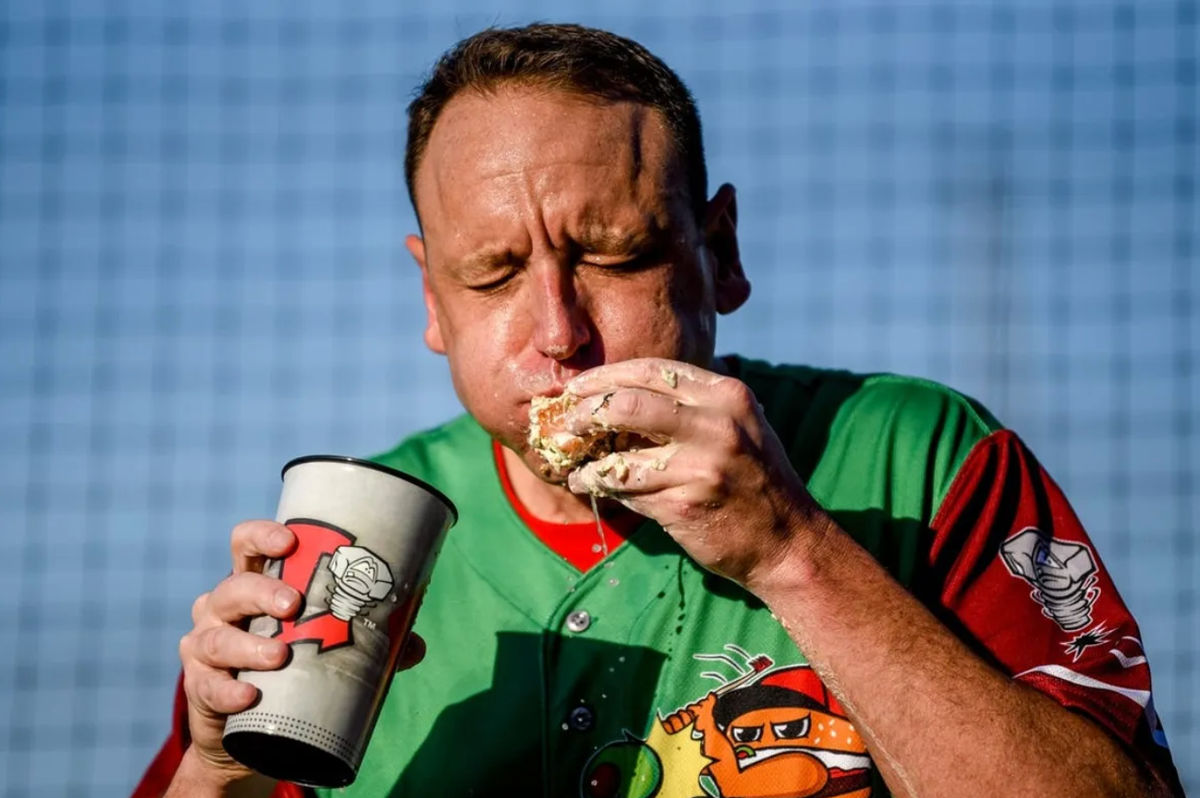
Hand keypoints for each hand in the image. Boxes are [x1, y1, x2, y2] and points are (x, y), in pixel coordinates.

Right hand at [177, 520, 426, 779]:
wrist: (250, 734)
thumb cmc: (291, 669)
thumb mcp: (326, 647)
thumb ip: (372, 643)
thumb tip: (415, 645)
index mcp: (254, 585)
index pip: (246, 546)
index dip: (261, 536)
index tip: (289, 541)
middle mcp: (223, 610)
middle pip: (233, 588)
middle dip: (262, 591)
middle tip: (293, 604)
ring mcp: (206, 648)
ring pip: (217, 637)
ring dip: (247, 644)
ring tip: (278, 655)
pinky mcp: (199, 688)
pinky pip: (207, 686)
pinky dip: (227, 689)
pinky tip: (248, 694)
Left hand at [563, 358, 828, 588]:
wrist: (789, 543)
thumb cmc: (756, 482)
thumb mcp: (739, 427)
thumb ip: (694, 406)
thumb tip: (625, 393)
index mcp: (727, 396)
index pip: (654, 371)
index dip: (608, 376)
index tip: (579, 387)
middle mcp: (717, 424)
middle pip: (629, 403)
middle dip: (588, 410)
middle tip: (567, 420)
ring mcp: (702, 466)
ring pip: (621, 453)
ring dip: (587, 460)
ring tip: (573, 465)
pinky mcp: (686, 504)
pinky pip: (628, 490)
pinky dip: (603, 487)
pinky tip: (590, 486)